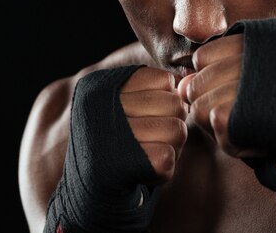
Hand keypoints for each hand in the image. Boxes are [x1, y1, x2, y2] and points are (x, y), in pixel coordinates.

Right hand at [44, 65, 186, 231]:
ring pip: (178, 130)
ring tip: (145, 155)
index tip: (143, 117)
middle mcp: (99, 106)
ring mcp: (111, 135)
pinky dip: (162, 171)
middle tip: (147, 140)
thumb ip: (153, 89)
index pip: (164, 81)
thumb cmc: (116, 143)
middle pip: (175, 104)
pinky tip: (142, 172)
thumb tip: (186, 84)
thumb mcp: (124, 104)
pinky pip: (169, 158)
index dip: (164, 101)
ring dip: (170, 148)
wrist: (89, 195)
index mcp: (99, 86)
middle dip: (171, 124)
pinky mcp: (124, 164)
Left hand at [177, 34, 259, 157]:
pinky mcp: (254, 112)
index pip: (203, 56)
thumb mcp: (255, 81)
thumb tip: (181, 86)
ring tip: (250, 128)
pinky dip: (229, 142)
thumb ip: (215, 77)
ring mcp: (260, 81)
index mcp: (267, 37)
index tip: (232, 96)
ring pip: (200, 106)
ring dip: (219, 128)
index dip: (209, 81)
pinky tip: (254, 142)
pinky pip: (215, 126)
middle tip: (241, 119)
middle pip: (197, 82)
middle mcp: (264, 52)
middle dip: (210, 107)